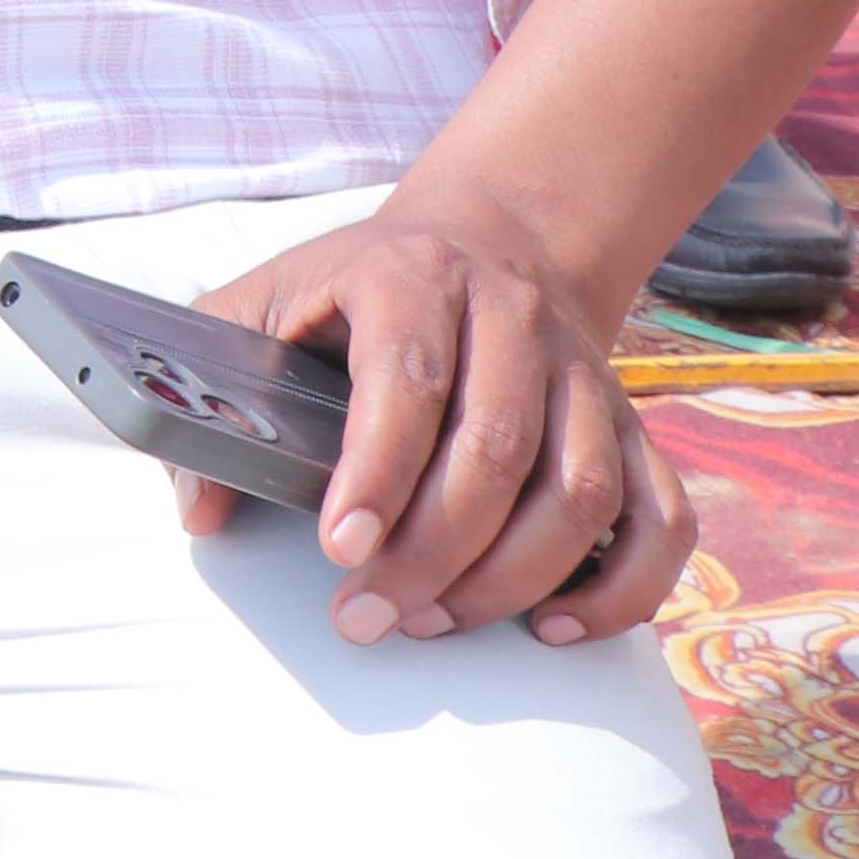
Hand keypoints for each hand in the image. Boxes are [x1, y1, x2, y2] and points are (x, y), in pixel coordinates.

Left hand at [187, 184, 693, 648]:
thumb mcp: (269, 299)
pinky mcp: (628, 424)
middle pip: (496, 450)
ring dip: (511, 577)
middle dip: (431, 552)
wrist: (495, 233)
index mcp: (413, 276)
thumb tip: (198, 507)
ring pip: (580, 491)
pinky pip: (661, 517)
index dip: (377, 471)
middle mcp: (513, 320)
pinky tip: (556, 625)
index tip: (339, 548)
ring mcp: (583, 374)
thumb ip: (216, 388)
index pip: (408, 378)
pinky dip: (625, 585)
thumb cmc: (361, 286)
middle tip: (369, 616)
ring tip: (434, 621)